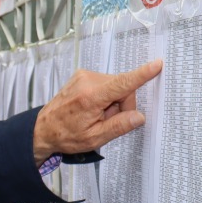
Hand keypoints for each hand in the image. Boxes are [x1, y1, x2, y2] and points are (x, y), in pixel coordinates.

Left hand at [31, 59, 162, 163]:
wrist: (43, 129)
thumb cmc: (67, 136)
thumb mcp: (95, 138)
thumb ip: (118, 126)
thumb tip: (139, 116)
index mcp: (91, 97)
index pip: (123, 83)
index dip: (142, 75)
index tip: (157, 64)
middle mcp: (87, 81)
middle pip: (123, 88)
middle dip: (122, 106)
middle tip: (107, 121)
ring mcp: (84, 75)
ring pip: (116, 86)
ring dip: (113, 102)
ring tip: (96, 116)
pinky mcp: (83, 75)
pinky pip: (106, 84)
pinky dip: (105, 97)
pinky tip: (93, 109)